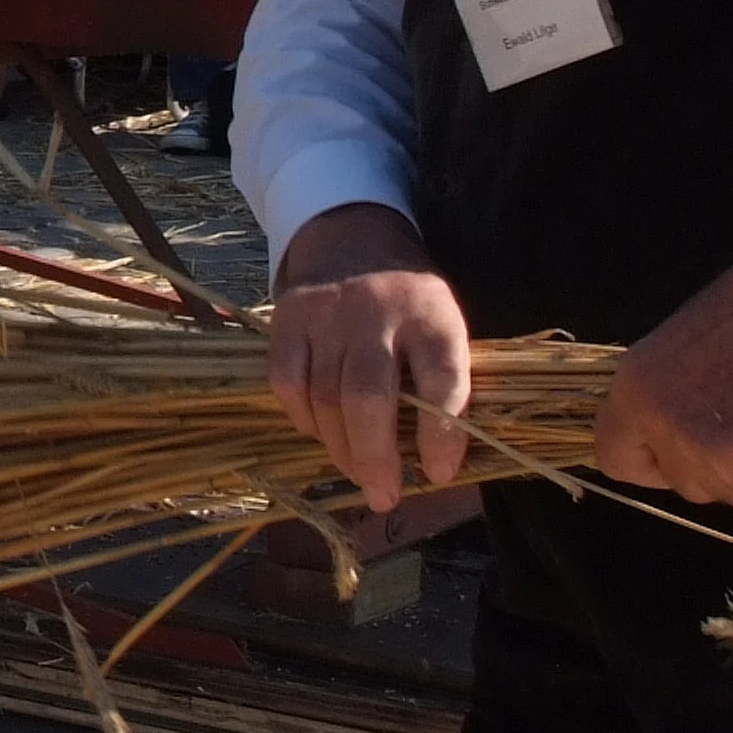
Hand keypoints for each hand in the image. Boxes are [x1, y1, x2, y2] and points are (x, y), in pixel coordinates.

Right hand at [268, 203, 470, 512]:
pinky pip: (287, 384)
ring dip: (340, 449)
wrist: (351, 236)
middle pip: (368, 397)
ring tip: (358, 473)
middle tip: (384, 496)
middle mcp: (376, 312)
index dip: (443, 435)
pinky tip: (321, 431)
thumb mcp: (445, 326)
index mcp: (432, 315)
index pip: (442, 380)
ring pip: (325, 398)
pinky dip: (304, 418)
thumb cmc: (410, 301)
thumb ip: (444, 384)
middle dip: (376, 458)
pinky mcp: (287, 319)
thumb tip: (439, 467)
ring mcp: (326, 314)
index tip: (438, 474)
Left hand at [593, 217, 732, 512]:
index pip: (615, 458)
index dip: (654, 466)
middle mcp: (650, 416)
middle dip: (717, 471)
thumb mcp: (691, 349)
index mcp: (632, 384)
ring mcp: (690, 441)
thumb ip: (677, 395)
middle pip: (677, 482)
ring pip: (722, 492)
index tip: (689, 457)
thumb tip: (688, 439)